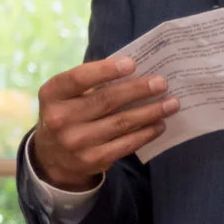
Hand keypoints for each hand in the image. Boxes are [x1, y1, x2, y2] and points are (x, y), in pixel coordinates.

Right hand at [32, 57, 176, 189]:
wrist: (54, 156)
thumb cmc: (69, 113)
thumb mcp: (67, 95)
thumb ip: (92, 83)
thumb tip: (136, 70)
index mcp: (52, 94)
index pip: (78, 78)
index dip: (105, 70)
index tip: (132, 64)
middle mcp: (60, 119)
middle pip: (106, 100)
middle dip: (138, 90)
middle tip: (162, 83)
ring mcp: (76, 141)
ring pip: (122, 123)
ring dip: (151, 112)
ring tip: (171, 104)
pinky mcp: (93, 159)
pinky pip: (127, 143)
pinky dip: (146, 133)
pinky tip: (160, 124)